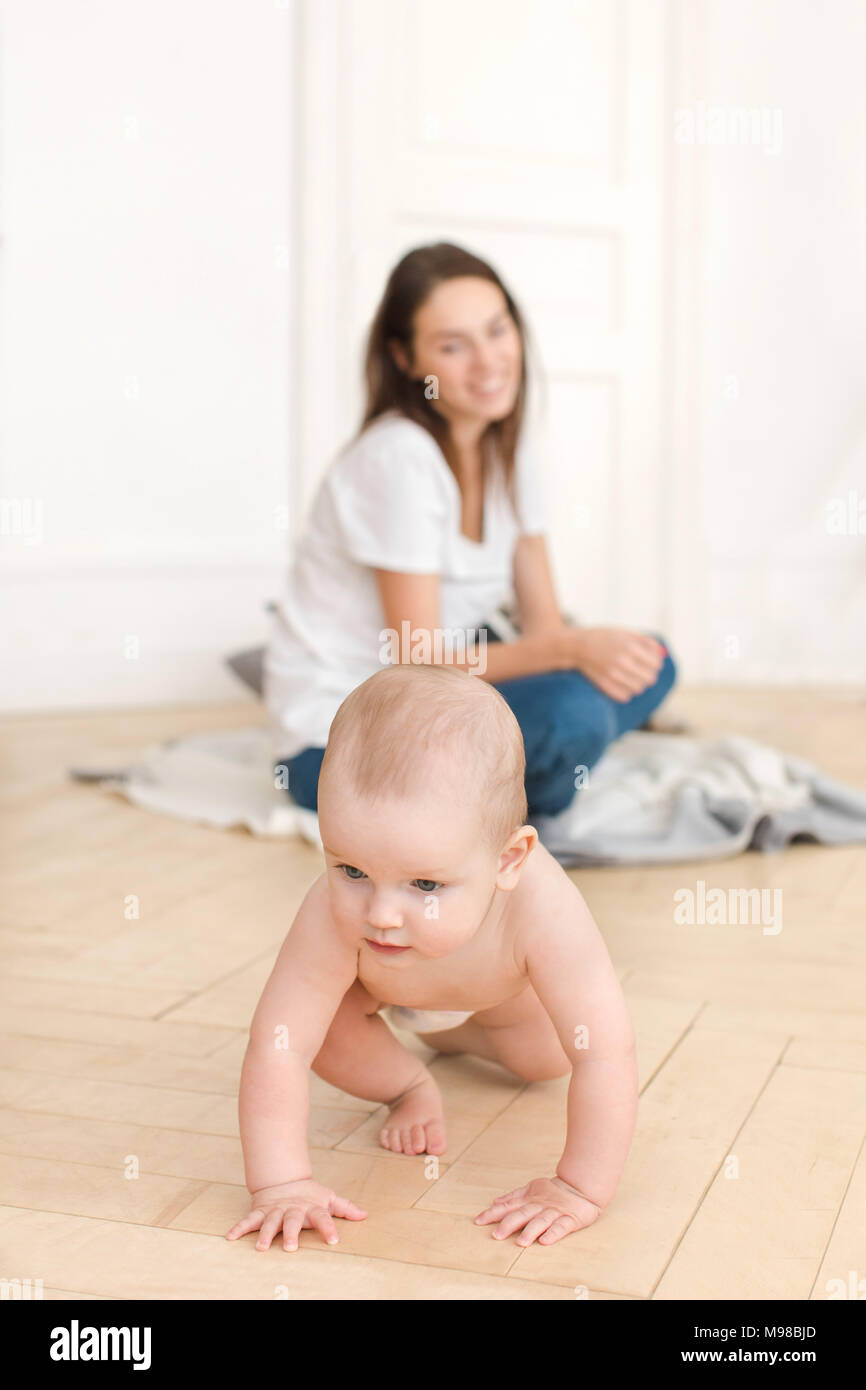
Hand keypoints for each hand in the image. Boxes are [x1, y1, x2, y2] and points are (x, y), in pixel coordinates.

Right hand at [226, 1179, 366, 1251]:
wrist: (283, 1178)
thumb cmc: (309, 1195)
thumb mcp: (328, 1198)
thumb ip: (345, 1208)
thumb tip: (364, 1215)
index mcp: (311, 1208)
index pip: (323, 1217)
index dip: (329, 1227)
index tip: (334, 1240)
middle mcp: (293, 1209)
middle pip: (293, 1221)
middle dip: (292, 1233)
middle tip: (292, 1247)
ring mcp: (275, 1210)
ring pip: (270, 1222)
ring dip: (265, 1234)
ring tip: (262, 1248)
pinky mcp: (261, 1211)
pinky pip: (249, 1219)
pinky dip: (239, 1227)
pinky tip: (230, 1237)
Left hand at [475, 1175, 600, 1246]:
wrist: (580, 1187)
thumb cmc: (553, 1191)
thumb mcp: (531, 1190)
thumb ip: (513, 1196)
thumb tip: (495, 1202)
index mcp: (529, 1200)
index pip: (508, 1207)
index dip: (493, 1213)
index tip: (478, 1221)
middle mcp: (539, 1206)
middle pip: (522, 1215)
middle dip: (509, 1224)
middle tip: (496, 1235)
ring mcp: (554, 1212)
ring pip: (540, 1221)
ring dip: (530, 1231)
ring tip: (521, 1242)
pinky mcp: (569, 1219)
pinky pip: (561, 1227)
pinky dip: (553, 1233)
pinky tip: (546, 1240)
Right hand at [559, 627, 665, 701]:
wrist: (578, 646)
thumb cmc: (604, 638)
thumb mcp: (626, 633)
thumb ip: (646, 642)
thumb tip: (663, 654)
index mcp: (630, 646)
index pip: (656, 664)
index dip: (656, 664)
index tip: (650, 662)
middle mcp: (623, 662)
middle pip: (650, 678)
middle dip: (649, 675)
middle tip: (642, 670)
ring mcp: (613, 675)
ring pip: (639, 689)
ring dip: (638, 684)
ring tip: (631, 676)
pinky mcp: (605, 685)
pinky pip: (625, 696)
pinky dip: (626, 692)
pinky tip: (621, 683)